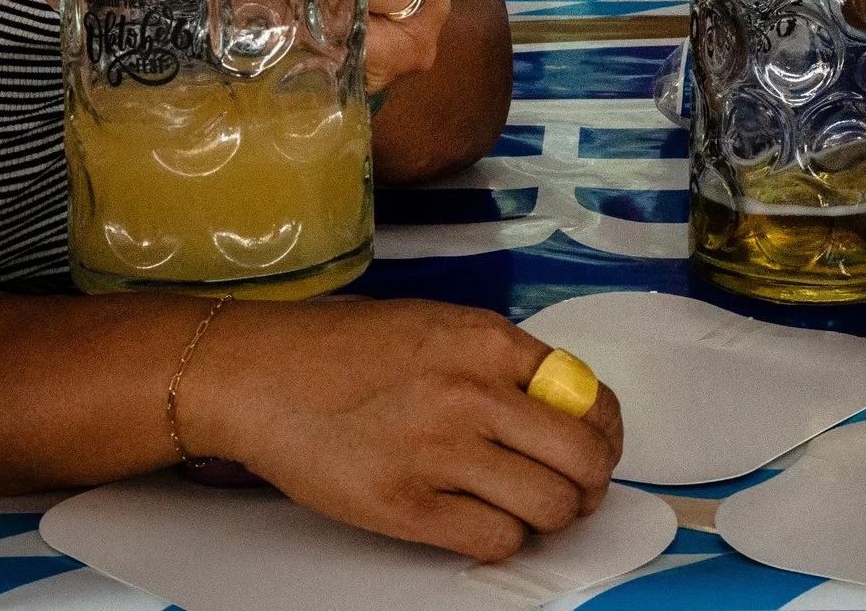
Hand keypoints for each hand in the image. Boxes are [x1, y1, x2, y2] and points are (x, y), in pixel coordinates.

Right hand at [179, 297, 624, 560]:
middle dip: (589, 482)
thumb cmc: (342, 348)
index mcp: (486, 340)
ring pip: (551, 506)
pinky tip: (483, 524)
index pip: (590, 394)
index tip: (595, 446)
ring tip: (529, 510)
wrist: (261, 375)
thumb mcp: (437, 324)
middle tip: (572, 489)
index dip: (604, 432)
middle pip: (585, 457)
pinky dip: (503, 540)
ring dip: (552, 516)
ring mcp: (442, 452)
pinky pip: (496, 539)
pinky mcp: (408, 506)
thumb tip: (559, 402)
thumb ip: (499, 360)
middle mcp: (474, 393)